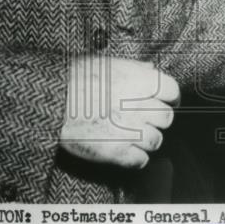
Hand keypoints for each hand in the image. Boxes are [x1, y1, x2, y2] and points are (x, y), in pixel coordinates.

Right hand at [59, 56, 179, 168]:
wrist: (52, 101)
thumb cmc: (75, 78)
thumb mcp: (107, 63)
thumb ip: (134, 67)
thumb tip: (151, 68)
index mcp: (139, 81)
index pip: (173, 90)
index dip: (170, 97)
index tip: (166, 101)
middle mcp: (139, 106)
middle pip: (167, 118)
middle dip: (158, 119)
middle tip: (145, 118)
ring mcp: (129, 131)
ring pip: (156, 141)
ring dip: (147, 139)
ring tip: (132, 134)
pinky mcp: (116, 153)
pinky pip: (140, 160)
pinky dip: (136, 158)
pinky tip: (125, 150)